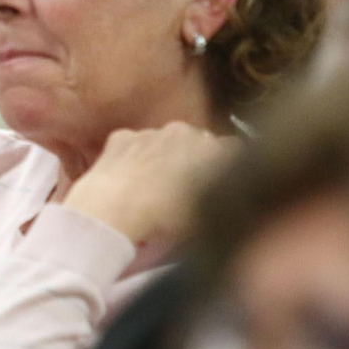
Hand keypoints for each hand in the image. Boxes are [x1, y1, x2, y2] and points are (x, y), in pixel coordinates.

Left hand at [63, 122, 238, 245]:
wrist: (115, 208)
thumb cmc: (168, 217)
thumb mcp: (209, 216)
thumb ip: (223, 196)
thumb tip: (224, 194)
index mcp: (214, 149)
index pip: (233, 151)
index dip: (226, 166)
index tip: (219, 181)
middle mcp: (184, 131)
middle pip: (197, 141)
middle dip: (194, 157)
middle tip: (184, 185)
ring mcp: (151, 131)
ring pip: (163, 140)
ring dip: (162, 155)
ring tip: (151, 185)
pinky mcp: (122, 136)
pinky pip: (133, 143)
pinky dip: (133, 156)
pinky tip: (127, 178)